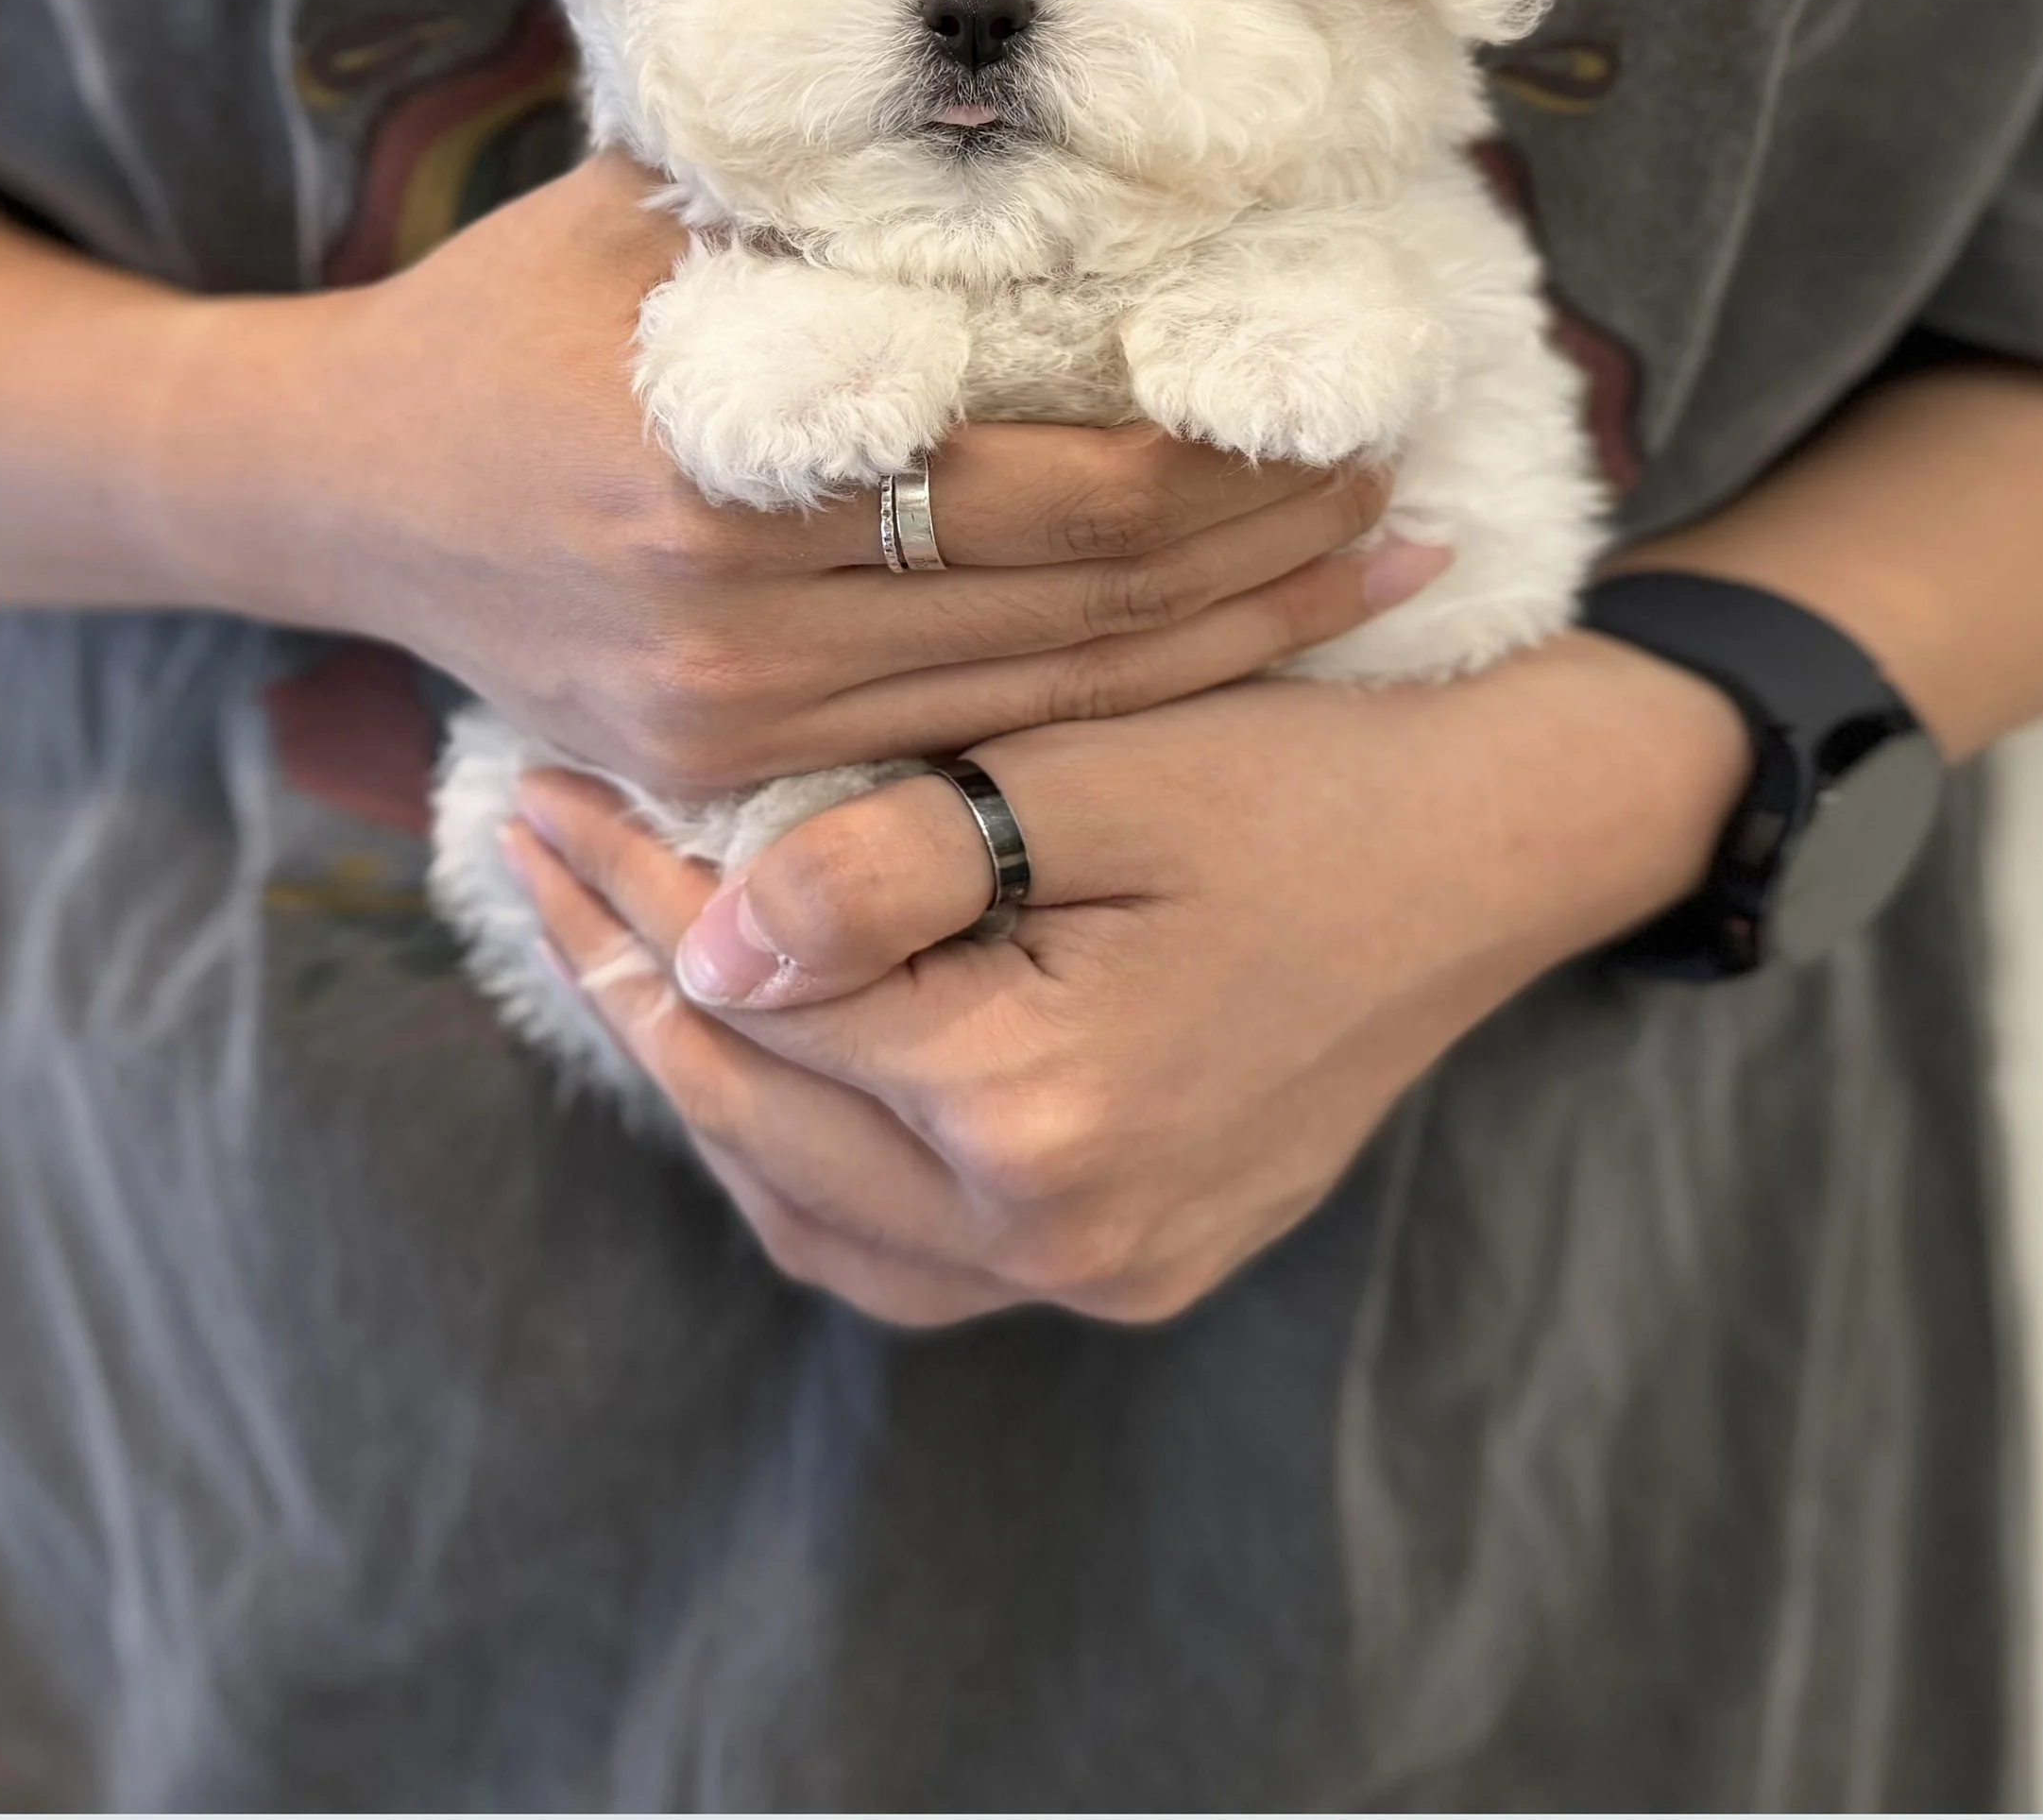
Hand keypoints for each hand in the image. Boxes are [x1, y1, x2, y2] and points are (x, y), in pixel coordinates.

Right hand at [160, 151, 1427, 791]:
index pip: (1050, 495)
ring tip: (1366, 573)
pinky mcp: (726, 776)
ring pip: (1048, 706)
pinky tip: (1218, 662)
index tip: (1339, 409)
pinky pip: (963, 748)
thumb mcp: (655, 207)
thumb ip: (832, 178)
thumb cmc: (508, 313)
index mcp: (727, 472)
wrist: (335, 492)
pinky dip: (1109, 706)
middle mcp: (735, 629)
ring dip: (1228, 647)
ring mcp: (730, 727)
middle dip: (1264, 558)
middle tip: (1399, 494)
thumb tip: (1045, 99)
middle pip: (1079, 614)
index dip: (1220, 469)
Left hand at [497, 633, 1747, 1322]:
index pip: (763, 1005)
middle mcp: (1067, 1242)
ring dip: (705, 1087)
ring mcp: (1107, 1278)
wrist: (1503, 841)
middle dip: (633, 979)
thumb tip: (705, 946)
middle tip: (538, 854)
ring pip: (818, 1220)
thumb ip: (889, 863)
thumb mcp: (1099, 764)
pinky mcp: (1135, 1264)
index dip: (633, 889)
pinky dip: (810, 1162)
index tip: (541, 787)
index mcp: (1048, 1114)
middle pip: (767, 1124)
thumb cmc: (1310, 771)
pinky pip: (910, 1252)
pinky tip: (760, 1061)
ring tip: (613, 950)